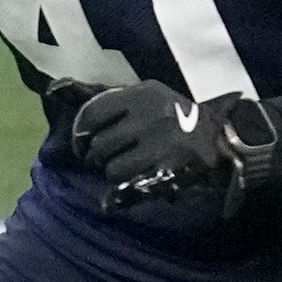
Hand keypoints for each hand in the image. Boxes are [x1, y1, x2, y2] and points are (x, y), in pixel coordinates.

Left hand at [66, 83, 277, 215]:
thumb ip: (106, 98)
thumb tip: (54, 89)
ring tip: (129, 170)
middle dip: (97, 158)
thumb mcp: (146, 98)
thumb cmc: (179, 119)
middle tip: (107, 162)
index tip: (84, 144)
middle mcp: (150, 114)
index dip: (81, 133)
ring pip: (111, 168)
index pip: (91, 113)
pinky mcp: (168, 169)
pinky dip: (125, 192)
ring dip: (114, 175)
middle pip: (99, 145)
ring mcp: (160, 143)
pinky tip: (135, 185)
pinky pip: (129, 186)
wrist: (227, 140)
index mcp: (142, 94)